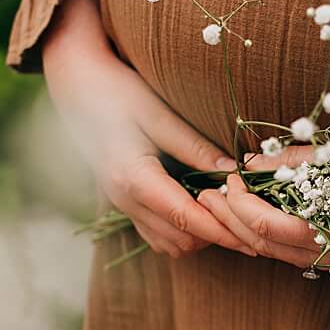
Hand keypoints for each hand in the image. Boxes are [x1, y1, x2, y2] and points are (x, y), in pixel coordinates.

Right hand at [40, 0, 251, 259]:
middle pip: (180, 240)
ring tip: (228, 211)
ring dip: (199, 234)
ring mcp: (120, 203)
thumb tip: (235, 171)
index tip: (256, 234)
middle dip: (216, 235)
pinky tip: (200, 207)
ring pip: (168, 243)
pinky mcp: (121, 200)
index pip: (186, 219)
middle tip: (247, 214)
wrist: (73, 86)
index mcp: (132, 179)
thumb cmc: (115, 92)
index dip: (224, 231)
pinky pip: (156, 233)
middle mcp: (123, 200)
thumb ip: (193, 146)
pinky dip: (182, 230)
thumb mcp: (157, 113)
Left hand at [193, 144, 329, 271]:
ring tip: (217, 203)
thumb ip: (295, 163)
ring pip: (275, 254)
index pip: (271, 227)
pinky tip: (250, 216)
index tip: (228, 178)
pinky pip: (292, 254)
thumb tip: (247, 163)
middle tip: (205, 194)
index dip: (241, 204)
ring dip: (241, 229)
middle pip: (265, 246)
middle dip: (229, 220)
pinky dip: (265, 236)